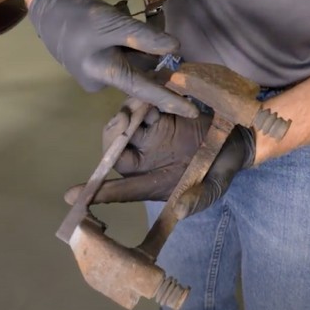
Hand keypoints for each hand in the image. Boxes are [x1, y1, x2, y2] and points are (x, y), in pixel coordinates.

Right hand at [28, 0, 196, 117]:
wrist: (48, 11)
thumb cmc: (77, 16)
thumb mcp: (111, 22)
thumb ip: (143, 37)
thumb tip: (175, 49)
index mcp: (104, 75)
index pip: (144, 90)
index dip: (169, 99)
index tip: (192, 111)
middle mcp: (103, 83)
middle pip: (140, 71)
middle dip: (150, 51)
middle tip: (149, 23)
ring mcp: (100, 77)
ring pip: (132, 62)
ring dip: (140, 44)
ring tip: (133, 20)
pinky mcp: (99, 68)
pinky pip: (124, 58)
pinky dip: (130, 44)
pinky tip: (121, 25)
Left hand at [65, 98, 255, 217]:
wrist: (238, 139)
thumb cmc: (223, 169)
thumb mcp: (214, 188)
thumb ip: (198, 199)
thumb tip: (179, 209)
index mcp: (154, 183)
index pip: (122, 190)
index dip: (98, 191)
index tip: (72, 195)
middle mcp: (147, 161)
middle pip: (115, 152)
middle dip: (113, 139)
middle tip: (125, 122)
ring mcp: (152, 137)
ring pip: (125, 128)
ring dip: (126, 117)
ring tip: (138, 108)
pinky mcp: (160, 117)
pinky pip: (142, 109)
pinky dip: (142, 104)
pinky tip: (150, 99)